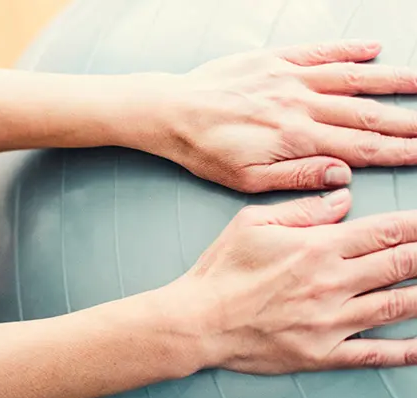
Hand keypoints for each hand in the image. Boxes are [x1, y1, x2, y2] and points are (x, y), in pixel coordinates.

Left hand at [157, 40, 416, 192]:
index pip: (361, 148)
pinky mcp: (274, 59)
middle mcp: (300, 105)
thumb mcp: (248, 180)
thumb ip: (298, 177)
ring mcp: (289, 78)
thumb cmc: (206, 151)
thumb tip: (344, 175)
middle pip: (366, 114)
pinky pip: (320, 51)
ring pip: (352, 78)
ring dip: (391, 80)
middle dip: (405, 122)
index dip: (398, 151)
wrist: (172, 113)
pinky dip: (348, 49)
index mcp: (297, 139)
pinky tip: (372, 48)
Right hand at [169, 188, 416, 373]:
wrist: (197, 321)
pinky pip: (374, 353)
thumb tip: (344, 199)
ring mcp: (331, 322)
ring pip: (399, 306)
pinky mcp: (322, 353)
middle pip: (403, 264)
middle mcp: (332, 283)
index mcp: (318, 247)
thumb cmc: (221, 270)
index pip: (386, 231)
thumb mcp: (252, 222)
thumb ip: (303, 209)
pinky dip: (408, 350)